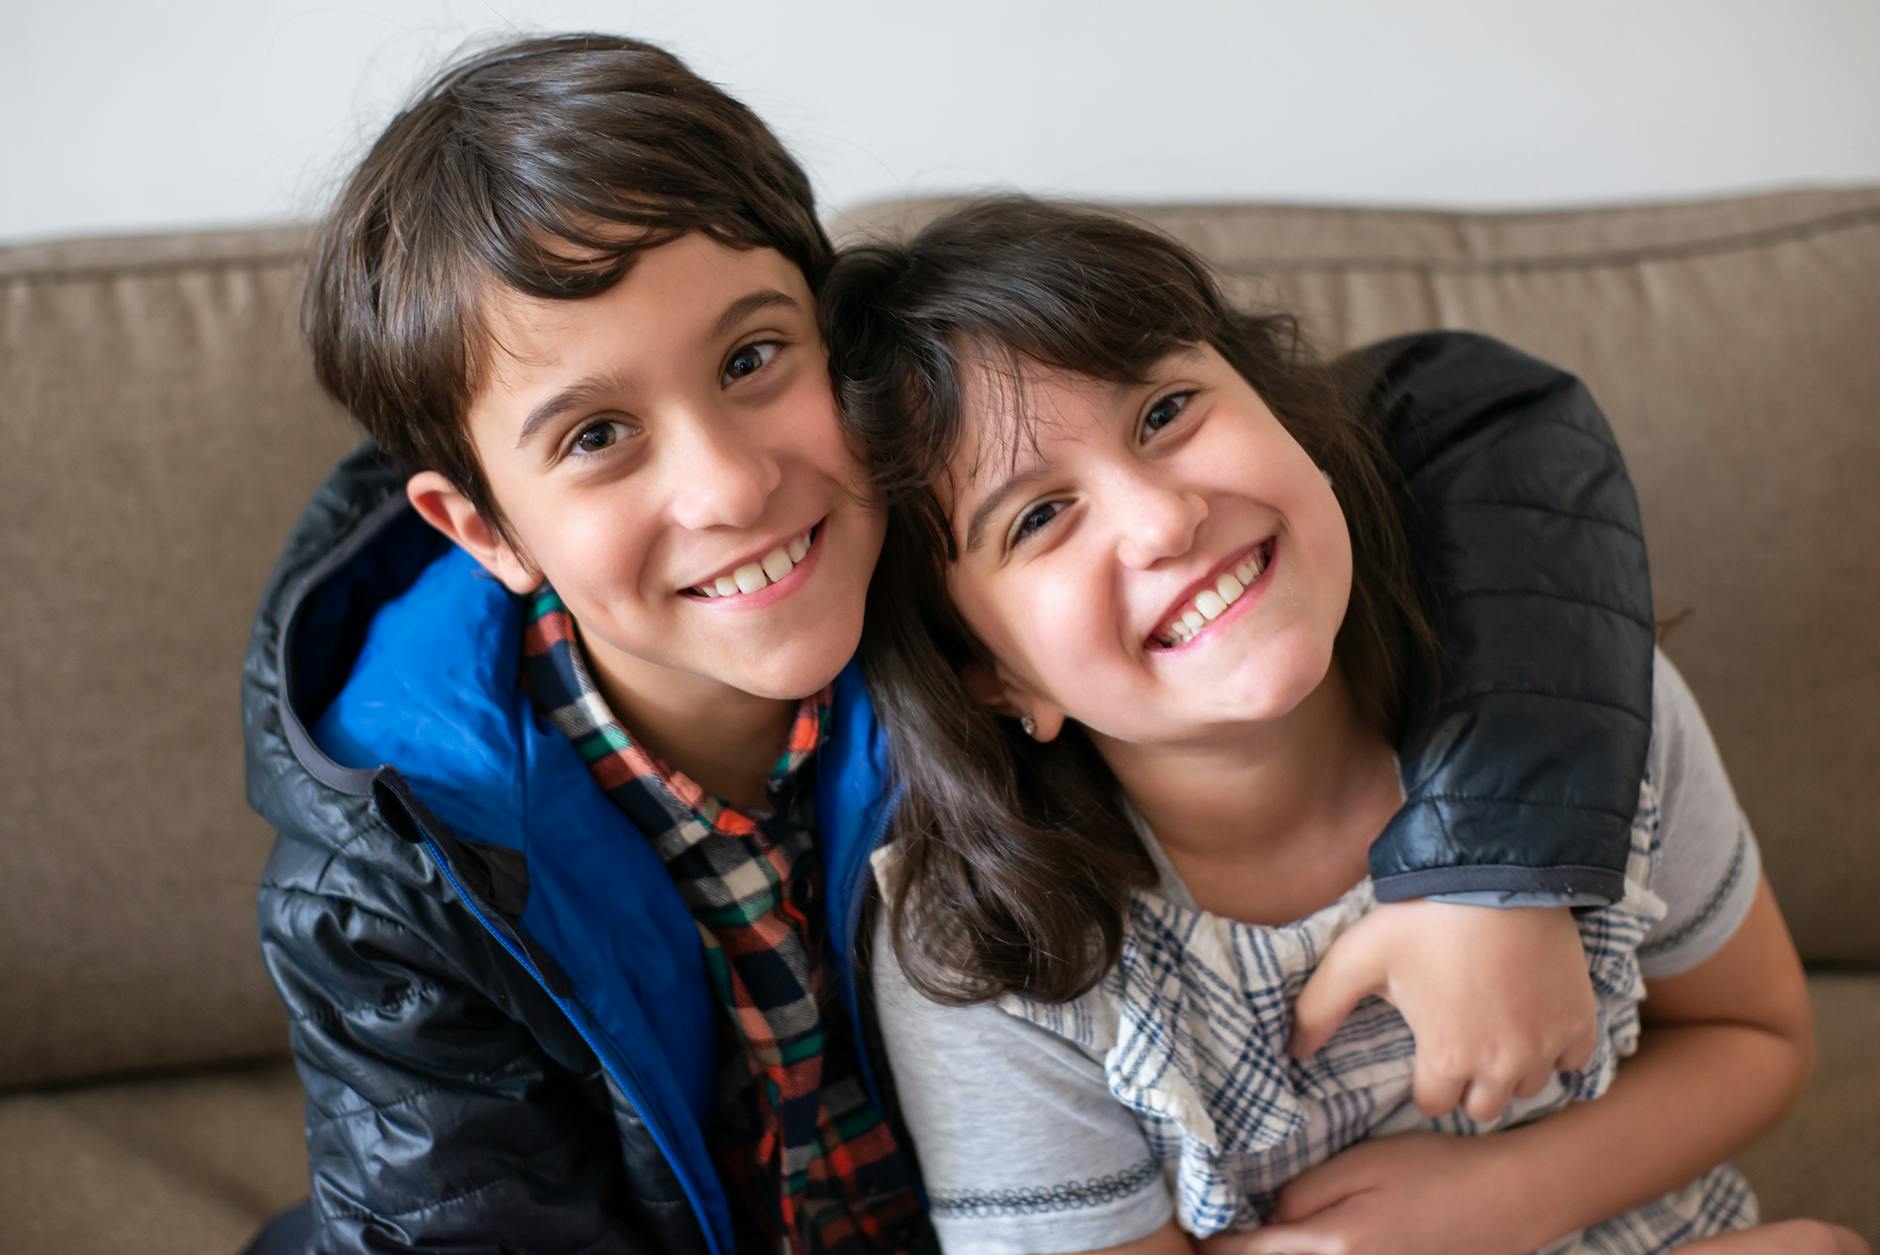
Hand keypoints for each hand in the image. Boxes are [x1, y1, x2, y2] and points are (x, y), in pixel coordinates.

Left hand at [1204, 1131, 1529, 1254]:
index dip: (1215, 1247)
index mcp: (1334, 1244)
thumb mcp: (1362, 1164)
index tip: (1189, 1239)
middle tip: (1209, 1248)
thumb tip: (1268, 1218)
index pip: (1253, 1253)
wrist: (1507, 1201)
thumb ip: (1306, 1193)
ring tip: (1247, 1248)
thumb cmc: (1434, 1171)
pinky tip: (1298, 1250)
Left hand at [1288, 901, 1597, 1121]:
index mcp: (1448, 1058)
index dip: (1427, 1079)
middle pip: (1485, 1105)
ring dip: (1512, 1067)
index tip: (1427, 1048)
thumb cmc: (1422, 917)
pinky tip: (1535, 1019)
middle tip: (1461, 1040)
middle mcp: (1502, 1065)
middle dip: (1469, 1082)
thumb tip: (1293, 1050)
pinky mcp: (1580, 1022)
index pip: (1435, 1103)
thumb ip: (1320, 1007)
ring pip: (1530, 1085)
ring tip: (1495, 1028)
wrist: (1498, 874)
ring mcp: (1546, 1045)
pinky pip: (1573, 1061)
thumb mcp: (1357, 957)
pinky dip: (1557, 1048)